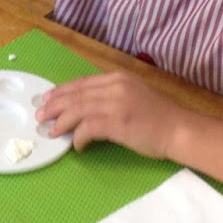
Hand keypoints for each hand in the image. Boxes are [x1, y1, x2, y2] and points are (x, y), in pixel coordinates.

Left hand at [37, 72, 187, 159]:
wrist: (181, 130)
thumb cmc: (160, 118)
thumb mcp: (134, 96)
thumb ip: (111, 96)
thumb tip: (84, 108)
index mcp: (119, 78)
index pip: (82, 83)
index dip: (62, 91)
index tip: (48, 99)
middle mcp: (116, 86)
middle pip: (76, 94)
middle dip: (55, 105)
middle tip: (40, 116)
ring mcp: (117, 103)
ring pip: (78, 110)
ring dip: (61, 122)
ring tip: (51, 131)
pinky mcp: (118, 122)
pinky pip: (88, 128)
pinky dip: (78, 137)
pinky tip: (76, 145)